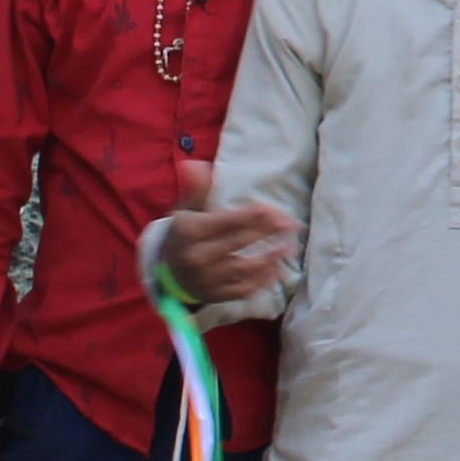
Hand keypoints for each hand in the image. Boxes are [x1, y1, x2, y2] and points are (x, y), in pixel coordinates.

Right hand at [162, 199, 299, 304]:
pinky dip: (263, 279)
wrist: (167, 274)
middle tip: (291, 224)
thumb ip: (196, 189)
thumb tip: (196, 164)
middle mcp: (197, 257)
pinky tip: (277, 267)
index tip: (274, 209)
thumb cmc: (184, 235)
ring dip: (271, 257)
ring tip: (290, 245)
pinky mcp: (216, 296)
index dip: (254, 215)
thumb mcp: (186, 211)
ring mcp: (207, 279)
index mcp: (190, 232)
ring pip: (245, 267)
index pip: (228, 221)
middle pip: (240, 242)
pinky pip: (243, 288)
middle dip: (268, 231)